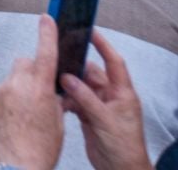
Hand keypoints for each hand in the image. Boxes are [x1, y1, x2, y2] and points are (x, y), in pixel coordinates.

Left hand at [0, 15, 65, 169]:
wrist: (16, 165)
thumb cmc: (42, 148)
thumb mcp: (58, 122)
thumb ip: (56, 99)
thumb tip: (54, 90)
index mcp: (40, 89)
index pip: (46, 53)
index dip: (48, 33)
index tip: (47, 18)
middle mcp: (18, 85)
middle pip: (27, 62)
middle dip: (37, 68)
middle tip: (45, 88)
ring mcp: (3, 92)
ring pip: (16, 75)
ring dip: (25, 82)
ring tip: (32, 106)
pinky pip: (6, 88)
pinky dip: (15, 93)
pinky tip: (20, 112)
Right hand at [61, 31, 153, 169]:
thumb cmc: (124, 147)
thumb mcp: (105, 120)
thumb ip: (86, 98)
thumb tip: (67, 78)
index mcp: (123, 93)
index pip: (114, 62)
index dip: (103, 45)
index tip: (89, 30)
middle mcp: (112, 96)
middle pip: (92, 73)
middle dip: (77, 65)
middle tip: (60, 53)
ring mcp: (100, 106)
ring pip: (81, 87)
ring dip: (69, 84)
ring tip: (54, 77)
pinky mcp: (90, 116)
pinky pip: (75, 100)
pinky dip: (67, 98)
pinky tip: (57, 98)